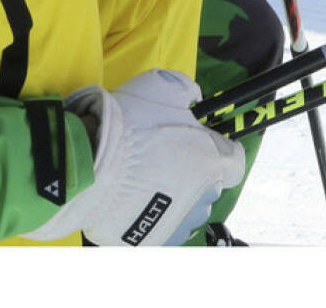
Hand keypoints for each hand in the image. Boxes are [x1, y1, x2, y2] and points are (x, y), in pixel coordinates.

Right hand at [24, 70, 243, 246]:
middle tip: (166, 157)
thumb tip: (193, 96)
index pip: (234, 162)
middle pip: (209, 187)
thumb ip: (185, 89)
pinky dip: (152, 215)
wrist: (91, 163)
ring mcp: (176, 224)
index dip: (218, 149)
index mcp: (212, 162)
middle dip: (195, 173)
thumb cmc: (131, 122)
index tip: (199, 141)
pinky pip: (160, 227)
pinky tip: (134, 199)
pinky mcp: (151, 241)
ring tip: (148, 180)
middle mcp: (202, 199)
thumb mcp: (161, 85)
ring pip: (187, 211)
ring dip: (176, 197)